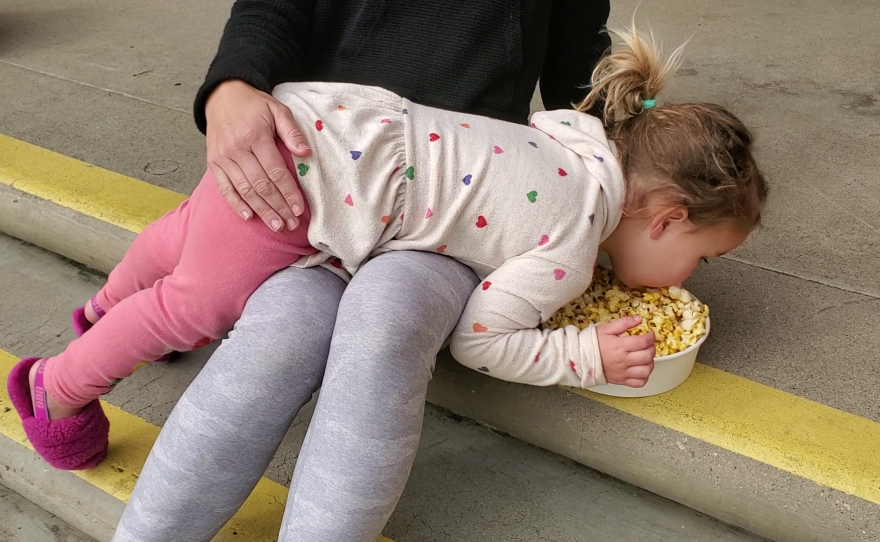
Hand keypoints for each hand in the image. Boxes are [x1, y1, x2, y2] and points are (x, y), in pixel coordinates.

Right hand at [205, 80, 311, 230]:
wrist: (222, 96)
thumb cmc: (254, 105)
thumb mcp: (277, 109)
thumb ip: (292, 131)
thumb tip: (306, 153)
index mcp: (255, 136)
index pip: (275, 171)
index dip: (288, 192)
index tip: (299, 209)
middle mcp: (237, 149)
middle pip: (260, 185)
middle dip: (277, 207)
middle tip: (290, 224)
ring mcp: (223, 157)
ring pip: (244, 190)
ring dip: (261, 210)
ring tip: (276, 225)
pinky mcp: (213, 163)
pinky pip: (224, 188)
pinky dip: (236, 204)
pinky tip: (249, 216)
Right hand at [597, 316, 655, 387]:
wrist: (580, 359)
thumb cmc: (593, 343)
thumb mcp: (606, 328)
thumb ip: (624, 323)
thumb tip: (639, 319)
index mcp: (620, 346)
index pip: (643, 342)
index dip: (651, 337)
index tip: (650, 334)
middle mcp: (624, 360)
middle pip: (647, 356)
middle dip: (652, 348)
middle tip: (648, 345)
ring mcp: (623, 372)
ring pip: (646, 371)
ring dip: (650, 363)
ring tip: (646, 358)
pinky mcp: (622, 381)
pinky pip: (639, 383)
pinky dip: (644, 377)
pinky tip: (641, 370)